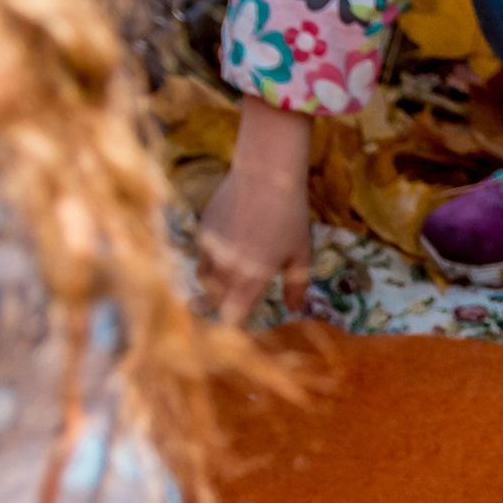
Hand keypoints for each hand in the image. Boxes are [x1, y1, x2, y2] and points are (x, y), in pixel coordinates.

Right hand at [197, 99, 313, 322]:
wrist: (265, 173)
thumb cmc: (290, 216)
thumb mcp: (301, 254)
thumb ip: (296, 286)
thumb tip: (294, 309)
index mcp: (249, 280)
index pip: (231, 319)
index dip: (234, 328)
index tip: (242, 329)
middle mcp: (224, 269)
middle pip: (215, 302)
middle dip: (224, 307)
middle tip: (235, 308)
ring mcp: (209, 248)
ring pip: (204, 280)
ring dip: (215, 287)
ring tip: (230, 284)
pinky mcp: (202, 229)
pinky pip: (201, 255)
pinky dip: (210, 262)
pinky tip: (227, 253)